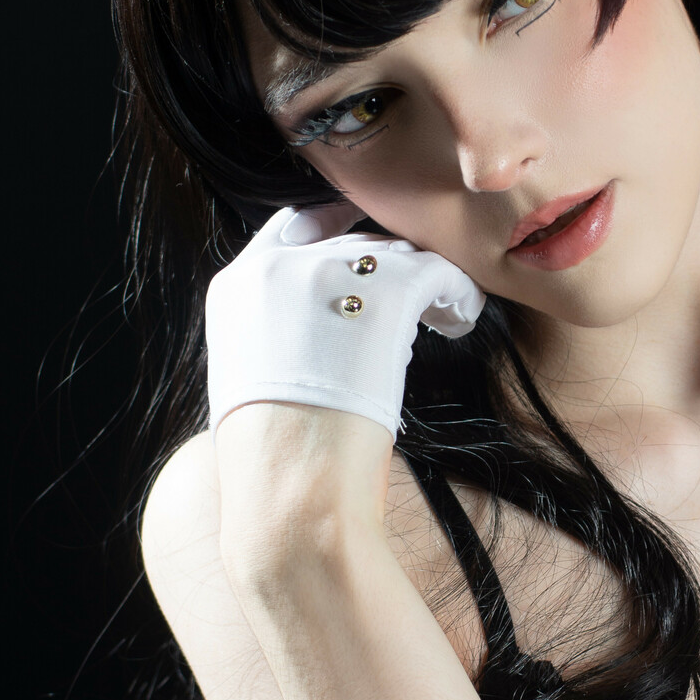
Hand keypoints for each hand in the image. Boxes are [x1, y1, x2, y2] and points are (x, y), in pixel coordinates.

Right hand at [206, 204, 484, 441]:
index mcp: (238, 285)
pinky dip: (457, 293)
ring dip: (425, 282)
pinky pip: (440, 271)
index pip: (294, 225)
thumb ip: (271, 334)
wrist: (294, 474)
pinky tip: (461, 319)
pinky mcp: (389, 289)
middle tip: (416, 301)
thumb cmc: (272, 454)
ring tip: (446, 313)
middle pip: (354, 244)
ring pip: (398, 254)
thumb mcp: (245, 375)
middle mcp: (281, 265)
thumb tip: (310, 335)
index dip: (335, 228)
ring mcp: (334, 271)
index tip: (366, 248)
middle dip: (389, 270)